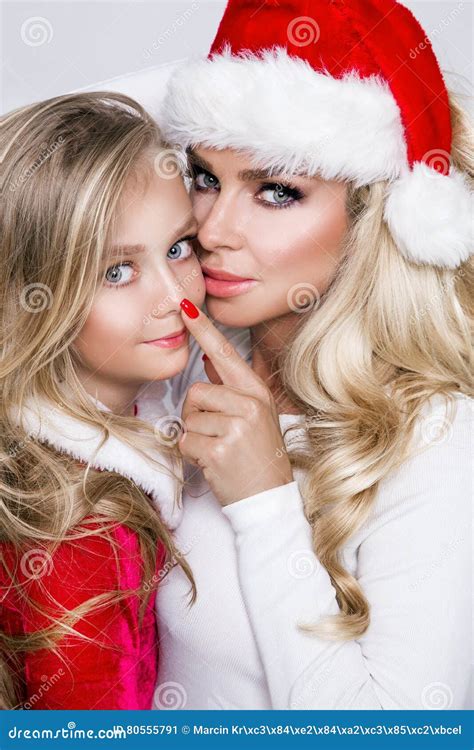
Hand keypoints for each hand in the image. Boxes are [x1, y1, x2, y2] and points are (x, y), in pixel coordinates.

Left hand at [177, 299, 293, 505]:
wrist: (268, 498)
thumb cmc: (259, 456)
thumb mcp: (255, 416)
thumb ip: (231, 389)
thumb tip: (208, 361)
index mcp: (256, 392)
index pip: (224, 354)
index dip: (202, 330)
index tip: (184, 308)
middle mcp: (249, 404)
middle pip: (196, 392)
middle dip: (196, 416)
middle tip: (217, 435)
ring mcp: (236, 426)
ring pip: (189, 418)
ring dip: (195, 437)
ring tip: (219, 449)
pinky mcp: (220, 449)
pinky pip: (186, 441)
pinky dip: (192, 455)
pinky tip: (214, 462)